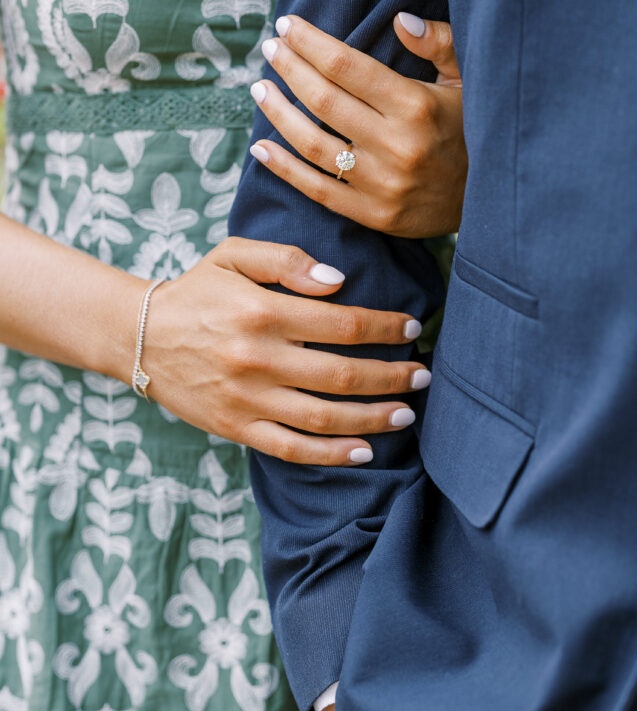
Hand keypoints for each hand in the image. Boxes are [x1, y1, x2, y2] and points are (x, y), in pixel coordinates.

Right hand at [142, 237, 429, 464]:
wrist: (139, 336)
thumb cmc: (196, 291)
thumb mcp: (234, 255)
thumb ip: (287, 261)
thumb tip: (339, 282)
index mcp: (263, 312)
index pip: (344, 323)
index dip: (385, 328)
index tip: (410, 328)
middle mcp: (259, 358)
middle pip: (343, 374)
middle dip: (392, 377)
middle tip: (423, 376)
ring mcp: (247, 398)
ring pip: (325, 418)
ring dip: (374, 418)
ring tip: (406, 413)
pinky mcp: (236, 427)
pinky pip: (292, 448)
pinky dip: (332, 455)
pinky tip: (364, 451)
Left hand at [249, 13, 465, 237]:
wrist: (491, 200)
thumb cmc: (473, 128)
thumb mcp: (468, 80)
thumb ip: (439, 44)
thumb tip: (399, 17)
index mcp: (417, 106)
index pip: (347, 66)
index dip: (310, 42)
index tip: (286, 23)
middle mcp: (397, 145)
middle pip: (323, 100)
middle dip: (289, 68)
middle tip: (269, 48)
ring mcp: (382, 185)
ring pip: (313, 145)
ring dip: (278, 114)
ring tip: (259, 88)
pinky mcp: (373, 215)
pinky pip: (317, 190)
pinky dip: (283, 169)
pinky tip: (260, 147)